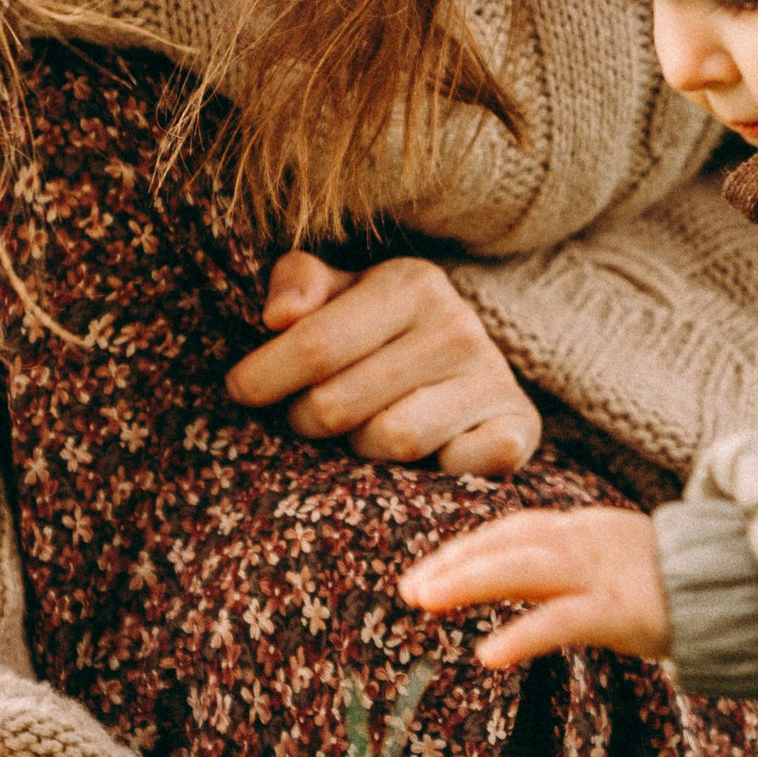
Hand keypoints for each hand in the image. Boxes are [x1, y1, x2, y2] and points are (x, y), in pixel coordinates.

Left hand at [225, 252, 540, 476]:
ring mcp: (493, 380)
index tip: (239, 391)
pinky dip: (428, 473)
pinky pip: (454, 468)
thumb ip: (298, 284)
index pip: (315, 344)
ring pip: (391, 440)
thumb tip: (277, 316)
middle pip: (340, 403)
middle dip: (307, 420)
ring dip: (360, 450)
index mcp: (411, 283)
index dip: (264, 377)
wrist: (474, 371)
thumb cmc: (379, 335)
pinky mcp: (518, 431)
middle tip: (308, 418)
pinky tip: (420, 458)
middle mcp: (458, 326)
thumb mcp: (338, 294)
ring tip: (361, 433)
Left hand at [399, 505, 670, 667]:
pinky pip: (563, 622)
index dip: (466, 549)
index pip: (512, 531)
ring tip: (425, 600)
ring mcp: (605, 573)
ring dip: (471, 581)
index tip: (426, 573)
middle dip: (455, 563)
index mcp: (583, 530)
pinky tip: (487, 654)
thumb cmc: (671, 588)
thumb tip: (513, 580)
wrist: (740, 591)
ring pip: (526, 569)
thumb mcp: (610, 568)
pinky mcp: (623, 611)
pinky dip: (522, 635)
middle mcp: (587, 541)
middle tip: (409, 589)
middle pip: (509, 543)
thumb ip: (565, 571)